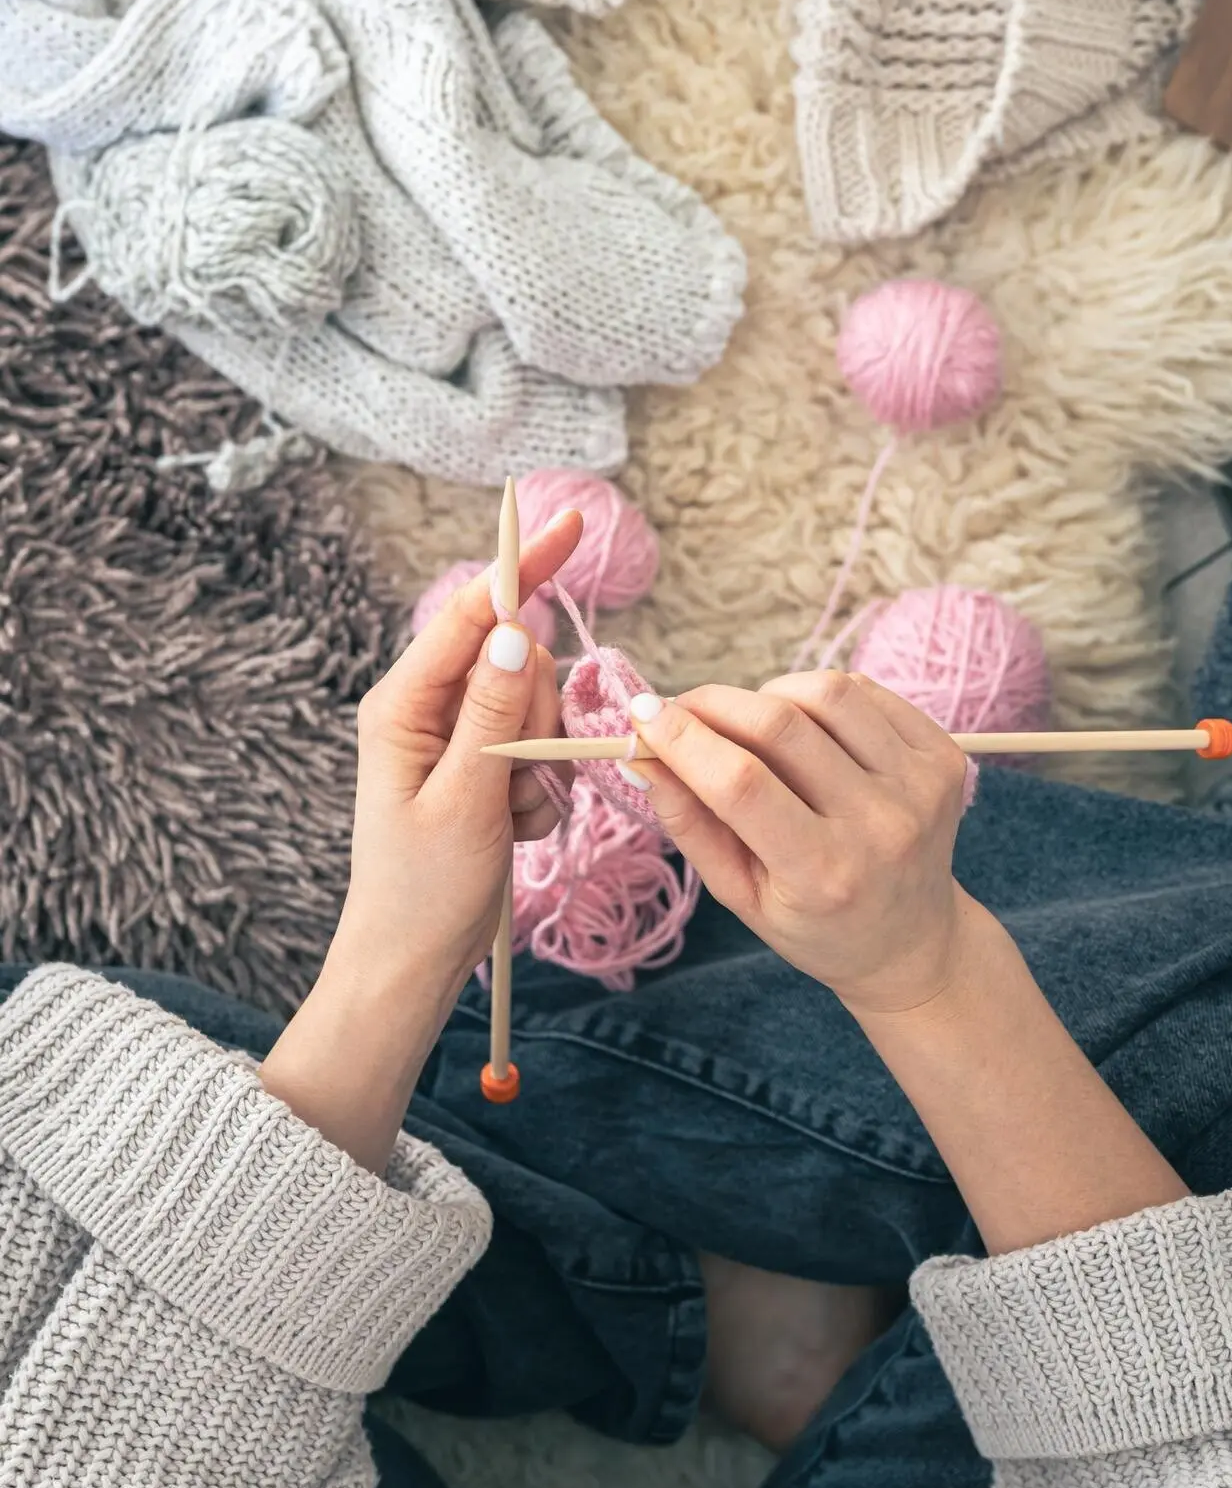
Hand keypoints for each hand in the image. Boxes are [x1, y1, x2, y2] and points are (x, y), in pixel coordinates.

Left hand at [331, 510, 581, 1011]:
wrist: (412, 962)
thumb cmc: (423, 891)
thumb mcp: (465, 801)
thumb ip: (494, 713)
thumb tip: (515, 631)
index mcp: (403, 704)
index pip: (473, 614)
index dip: (522, 567)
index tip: (572, 524)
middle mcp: (428, 707)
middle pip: (519, 659)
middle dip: (537, 714)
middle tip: (514, 780)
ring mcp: (458, 737)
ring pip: (537, 704)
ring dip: (539, 761)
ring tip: (508, 816)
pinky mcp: (482, 765)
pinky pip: (540, 747)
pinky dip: (540, 788)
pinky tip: (512, 828)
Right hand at [629, 670, 972, 1019]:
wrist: (912, 942)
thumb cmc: (815, 925)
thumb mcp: (740, 896)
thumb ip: (690, 825)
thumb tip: (643, 754)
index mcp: (823, 874)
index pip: (741, 783)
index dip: (683, 738)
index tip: (641, 713)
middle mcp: (881, 826)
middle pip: (781, 725)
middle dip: (714, 704)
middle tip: (680, 709)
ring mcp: (920, 786)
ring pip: (827, 692)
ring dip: (769, 694)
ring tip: (749, 726)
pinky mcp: (944, 758)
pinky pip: (867, 691)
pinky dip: (819, 696)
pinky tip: (804, 728)